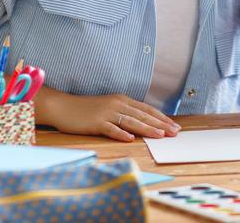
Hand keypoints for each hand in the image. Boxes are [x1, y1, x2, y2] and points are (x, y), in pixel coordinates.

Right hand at [41, 93, 180, 141]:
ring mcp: (107, 113)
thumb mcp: (110, 107)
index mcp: (122, 100)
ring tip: (160, 135)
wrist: (64, 106)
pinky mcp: (96, 122)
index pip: (147, 109)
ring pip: (131, 121)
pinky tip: (130, 139)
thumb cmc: (88, 109)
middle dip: (160, 124)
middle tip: (174, 132)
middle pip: (143, 115)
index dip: (161, 117)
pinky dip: (121, 133)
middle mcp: (117, 104)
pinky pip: (111, 128)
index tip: (174, 126)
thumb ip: (125, 113)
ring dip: (147, 129)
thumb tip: (142, 123)